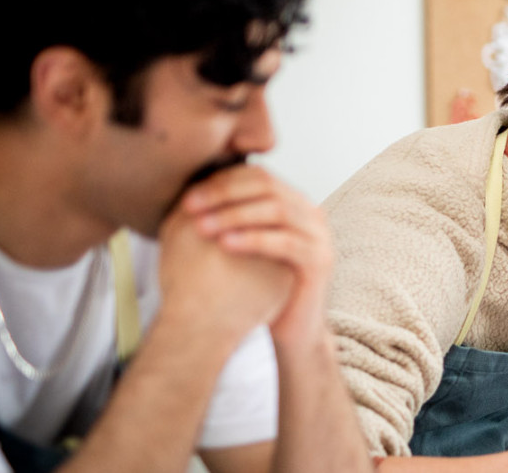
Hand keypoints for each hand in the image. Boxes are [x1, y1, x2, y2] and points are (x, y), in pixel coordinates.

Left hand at [179, 165, 335, 345]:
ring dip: (235, 215)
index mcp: (292, 204)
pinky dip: (254, 239)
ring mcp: (319, 235)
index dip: (221, 182)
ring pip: (277, 209)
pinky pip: (286, 241)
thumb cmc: (259, 289)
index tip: (187, 198)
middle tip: (190, 208)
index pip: (257, 176)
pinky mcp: (320, 260)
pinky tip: (225, 245)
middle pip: (267, 185)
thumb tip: (188, 198)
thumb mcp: (243, 247)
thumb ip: (229, 220)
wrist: (290, 330)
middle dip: (224, 194)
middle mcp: (309, 213)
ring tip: (202, 227)